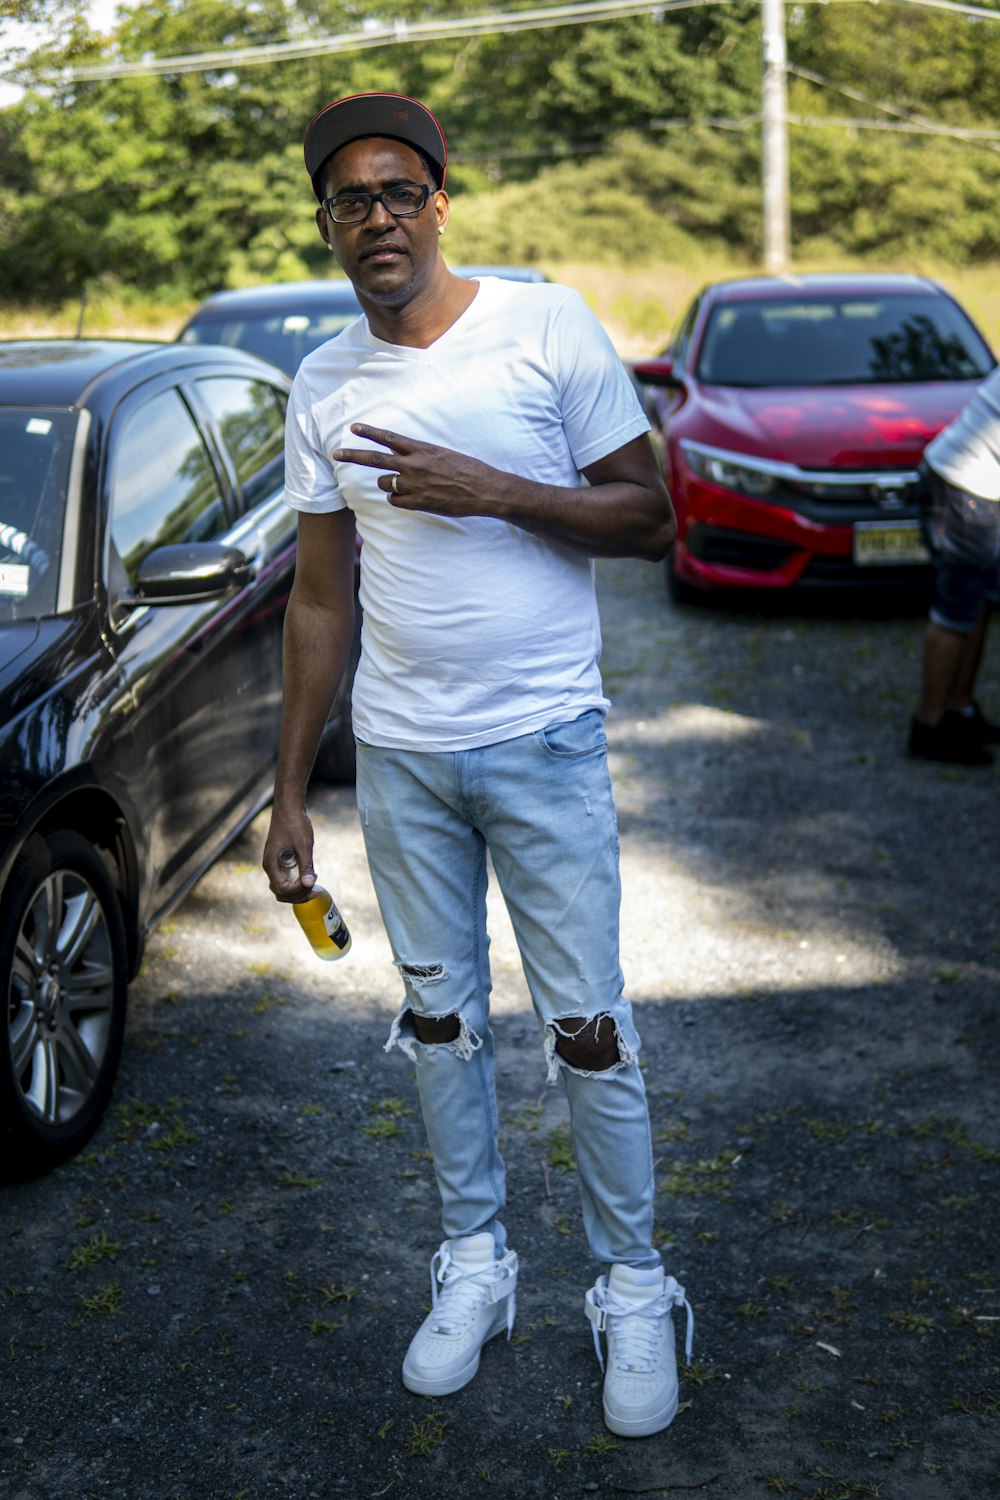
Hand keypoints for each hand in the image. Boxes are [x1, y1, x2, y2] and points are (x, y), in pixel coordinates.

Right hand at [262, 812, 316, 902]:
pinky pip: (286, 878)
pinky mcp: (279, 861)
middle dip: (298, 895)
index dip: (297, 891)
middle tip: (314, 888)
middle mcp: (270, 866)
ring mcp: (274, 864)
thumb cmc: (295, 824)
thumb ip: (305, 866)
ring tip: (313, 883)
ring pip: (283, 888)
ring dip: (298, 890)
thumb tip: (309, 884)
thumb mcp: (303, 845)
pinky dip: (297, 883)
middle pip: (281, 893)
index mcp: (271, 864)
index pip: (282, 889)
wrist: (288, 808)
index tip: (311, 882)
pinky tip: (310, 876)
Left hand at [333, 422, 503, 519]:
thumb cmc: (467, 469)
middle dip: (353, 455)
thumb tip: (404, 458)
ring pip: (383, 483)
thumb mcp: (443, 453)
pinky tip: (412, 498)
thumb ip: (421, 454)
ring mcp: (414, 484)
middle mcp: (414, 465)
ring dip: (386, 484)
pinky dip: (398, 499)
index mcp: (421, 449)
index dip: (369, 432)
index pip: (388, 437)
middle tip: (336, 454)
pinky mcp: (417, 502)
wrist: (484, 489)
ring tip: (404, 484)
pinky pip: (394, 500)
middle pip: (375, 459)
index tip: (354, 428)